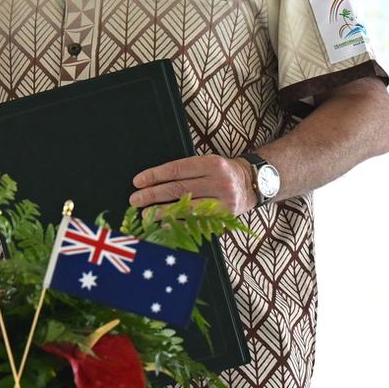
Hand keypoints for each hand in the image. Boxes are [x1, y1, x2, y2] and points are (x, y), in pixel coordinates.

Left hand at [130, 154, 256, 215]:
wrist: (253, 184)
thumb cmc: (222, 171)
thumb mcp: (207, 163)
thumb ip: (185, 170)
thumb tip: (153, 181)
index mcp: (211, 163)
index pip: (176, 169)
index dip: (154, 175)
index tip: (137, 181)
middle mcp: (219, 181)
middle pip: (179, 188)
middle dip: (153, 194)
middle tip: (135, 199)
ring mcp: (223, 200)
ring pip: (186, 207)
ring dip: (162, 211)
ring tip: (145, 213)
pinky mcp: (225, 216)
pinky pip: (198, 221)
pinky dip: (178, 223)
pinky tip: (164, 224)